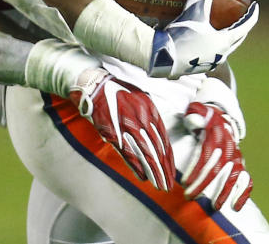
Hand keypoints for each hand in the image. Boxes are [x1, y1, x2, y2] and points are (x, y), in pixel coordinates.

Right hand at [69, 70, 174, 190]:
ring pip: (145, 153)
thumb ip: (150, 116)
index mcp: (150, 109)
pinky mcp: (114, 132)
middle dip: (164, 169)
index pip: (164, 139)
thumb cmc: (118, 92)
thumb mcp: (140, 98)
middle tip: (168, 184)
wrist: (96, 85)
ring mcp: (128, 125)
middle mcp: (142, 117)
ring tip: (159, 184)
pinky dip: (136, 166)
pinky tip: (142, 177)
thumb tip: (158, 135)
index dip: (168, 157)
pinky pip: (128, 152)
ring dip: (153, 171)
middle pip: (157, 148)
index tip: (171, 170)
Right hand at [148, 0, 257, 78]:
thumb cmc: (181, 36)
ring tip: (224, 28)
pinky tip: (204, 39)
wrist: (162, 59)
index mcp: (224, 41)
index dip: (252, 14)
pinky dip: (213, 43)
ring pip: (225, 48)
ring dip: (227, 37)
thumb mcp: (192, 12)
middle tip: (243, 17)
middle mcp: (221, 54)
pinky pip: (212, 53)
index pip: (245, 26)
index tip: (255, 6)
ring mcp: (210, 62)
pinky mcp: (199, 67)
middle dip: (242, 27)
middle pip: (237, 38)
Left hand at [181, 102, 252, 210]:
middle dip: (203, 184)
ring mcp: (237, 157)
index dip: (196, 169)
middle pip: (218, 168)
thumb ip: (194, 115)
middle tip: (189, 196)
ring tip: (215, 206)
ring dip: (224, 192)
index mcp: (216, 134)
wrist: (221, 117)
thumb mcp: (197, 111)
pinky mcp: (241, 165)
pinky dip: (243, 194)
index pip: (206, 154)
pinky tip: (236, 207)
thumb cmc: (203, 118)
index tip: (184, 183)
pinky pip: (246, 180)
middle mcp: (229, 147)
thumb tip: (194, 119)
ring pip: (234, 176)